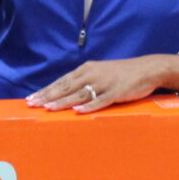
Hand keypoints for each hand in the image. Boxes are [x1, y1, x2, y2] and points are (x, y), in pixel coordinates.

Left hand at [28, 56, 166, 113]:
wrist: (147, 68)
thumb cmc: (121, 72)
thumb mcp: (100, 72)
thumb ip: (84, 80)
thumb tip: (66, 92)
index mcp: (87, 69)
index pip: (62, 81)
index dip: (46, 90)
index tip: (32, 98)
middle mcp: (92, 75)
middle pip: (66, 87)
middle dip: (48, 96)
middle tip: (33, 104)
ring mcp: (104, 84)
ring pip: (79, 94)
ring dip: (63, 101)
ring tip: (49, 108)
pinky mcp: (116, 92)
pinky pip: (101, 101)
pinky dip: (89, 106)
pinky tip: (78, 111)